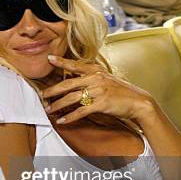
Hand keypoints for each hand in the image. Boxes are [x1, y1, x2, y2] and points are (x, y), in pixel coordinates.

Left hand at [41, 55, 155, 124]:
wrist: (138, 102)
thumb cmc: (120, 92)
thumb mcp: (106, 79)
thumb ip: (91, 78)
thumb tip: (74, 80)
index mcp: (96, 70)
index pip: (75, 65)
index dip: (61, 62)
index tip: (49, 58)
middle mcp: (95, 78)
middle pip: (67, 84)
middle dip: (52, 90)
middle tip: (42, 95)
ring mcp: (98, 91)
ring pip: (71, 98)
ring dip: (58, 105)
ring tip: (48, 110)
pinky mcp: (101, 104)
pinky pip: (81, 111)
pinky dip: (69, 117)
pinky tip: (62, 120)